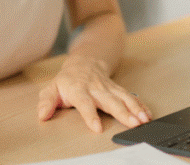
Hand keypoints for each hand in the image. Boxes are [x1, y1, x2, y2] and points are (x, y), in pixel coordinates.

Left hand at [37, 56, 151, 132]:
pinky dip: (140, 106)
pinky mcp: (118, 89)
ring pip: (123, 98)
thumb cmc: (68, 80)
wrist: (85, 61)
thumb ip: (47, 102)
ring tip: (143, 120)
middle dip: (123, 113)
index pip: (85, 103)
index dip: (90, 115)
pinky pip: (130, 97)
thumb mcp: (52, 88)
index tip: (97, 127)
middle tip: (133, 123)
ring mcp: (109, 88)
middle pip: (110, 101)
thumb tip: (42, 115)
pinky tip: (147, 114)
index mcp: (78, 90)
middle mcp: (96, 88)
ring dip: (135, 109)